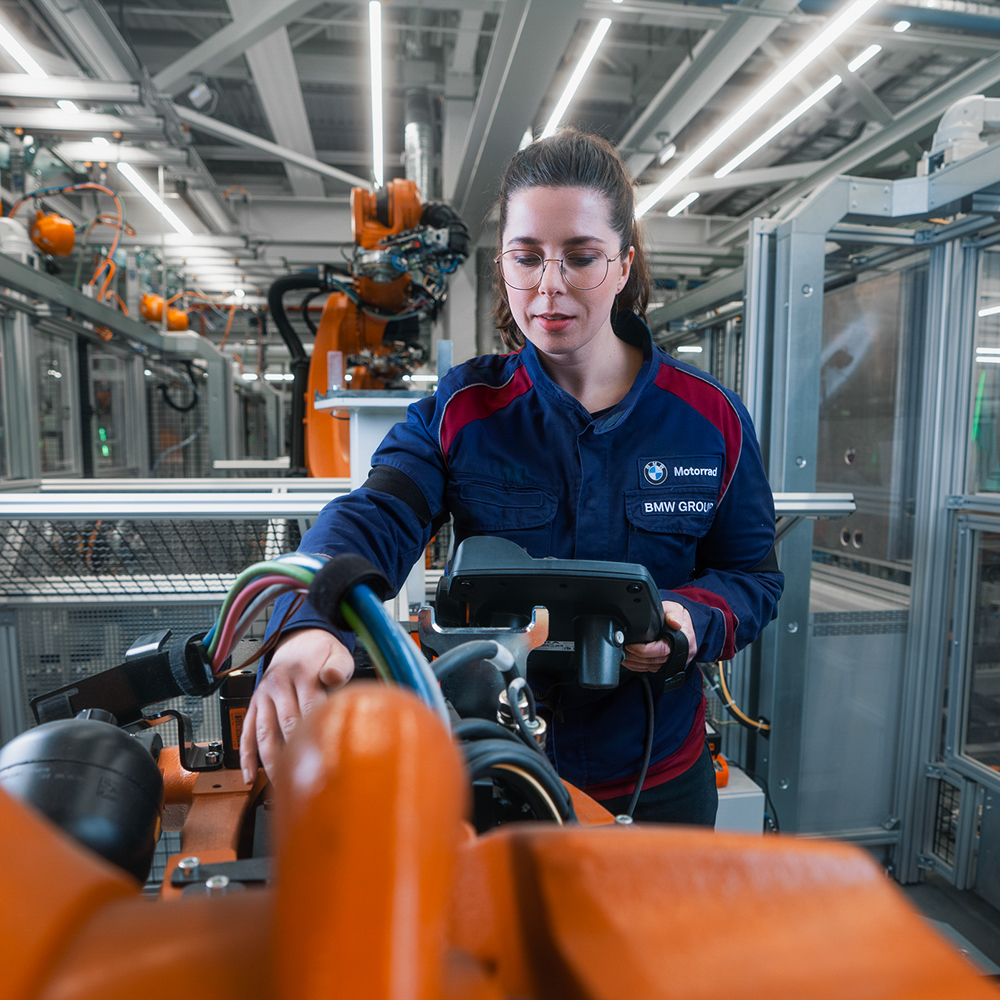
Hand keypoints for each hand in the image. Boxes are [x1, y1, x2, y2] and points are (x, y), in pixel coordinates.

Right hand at [240, 628, 353, 783]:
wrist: (298, 642)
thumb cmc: (320, 655)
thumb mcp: (337, 654)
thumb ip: (338, 667)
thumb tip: (333, 677)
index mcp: (301, 674)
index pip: (310, 706)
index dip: (317, 730)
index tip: (325, 755)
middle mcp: (277, 685)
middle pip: (286, 723)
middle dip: (295, 751)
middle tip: (306, 776)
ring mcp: (262, 696)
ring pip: (264, 733)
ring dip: (270, 761)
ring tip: (280, 784)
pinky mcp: (254, 705)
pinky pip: (246, 733)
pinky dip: (246, 757)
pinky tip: (251, 778)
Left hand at [622, 601, 696, 672]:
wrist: (683, 624)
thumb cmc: (678, 616)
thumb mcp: (676, 610)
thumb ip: (674, 614)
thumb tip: (675, 623)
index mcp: (683, 641)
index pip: (661, 650)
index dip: (644, 650)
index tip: (630, 646)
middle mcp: (679, 655)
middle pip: (653, 660)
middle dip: (635, 656)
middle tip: (622, 649)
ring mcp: (672, 661)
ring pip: (650, 667)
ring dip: (634, 663)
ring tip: (623, 655)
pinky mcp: (665, 665)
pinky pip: (650, 669)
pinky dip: (638, 666)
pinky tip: (629, 661)